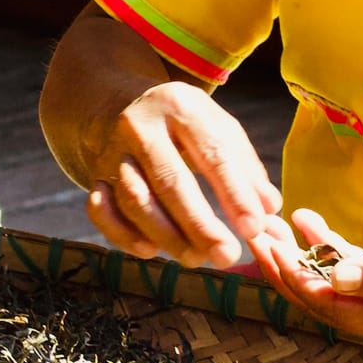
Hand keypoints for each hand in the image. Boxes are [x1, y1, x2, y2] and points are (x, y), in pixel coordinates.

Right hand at [80, 80, 285, 274]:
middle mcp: (141, 125)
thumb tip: (269, 209)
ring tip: (195, 259)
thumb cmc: (184, 125)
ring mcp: (112, 150)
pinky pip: (100, 210)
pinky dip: (121, 234)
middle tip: (227, 256)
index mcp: (180, 105)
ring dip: (166, 236)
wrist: (118, 104)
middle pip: (170, 180)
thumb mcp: (219, 130)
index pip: (212, 153)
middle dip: (200, 225)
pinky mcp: (92, 173)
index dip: (235, 194)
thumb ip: (246, 168)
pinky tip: (149, 250)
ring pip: (134, 199)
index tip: (254, 229)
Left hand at [264, 210, 362, 352]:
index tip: (271, 249)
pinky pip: (345, 261)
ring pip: (327, 277)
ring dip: (299, 251)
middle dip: (286, 265)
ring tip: (272, 222)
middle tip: (257, 233)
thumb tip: (335, 277)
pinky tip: (304, 217)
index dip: (296, 279)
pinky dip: (324, 241)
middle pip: (319, 294)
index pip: (328, 306)